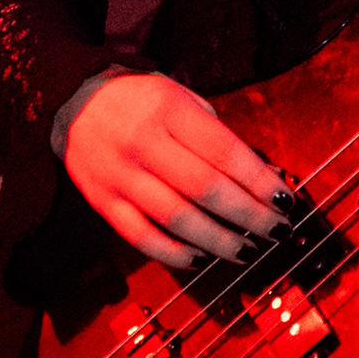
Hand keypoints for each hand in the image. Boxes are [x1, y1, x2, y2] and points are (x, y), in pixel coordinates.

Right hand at [63, 71, 288, 270]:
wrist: (73, 99)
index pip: (224, 152)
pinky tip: (201, 258)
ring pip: (176, 219)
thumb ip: (219, 136)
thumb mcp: (183, 99)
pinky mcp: (103, 202)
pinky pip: (141, 237)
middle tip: (278, 231)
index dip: (259, 180)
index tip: (285, 200)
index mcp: (169, 111)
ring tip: (248, 250)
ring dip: (219, 240)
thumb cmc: (143, 101)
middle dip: (248, 215)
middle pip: (205, 189)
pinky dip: (174, 254)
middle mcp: (144, 143)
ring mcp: (120, 176)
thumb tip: (263, 177)